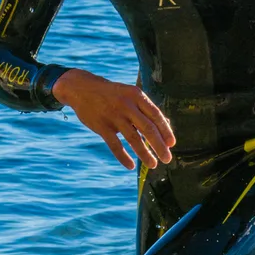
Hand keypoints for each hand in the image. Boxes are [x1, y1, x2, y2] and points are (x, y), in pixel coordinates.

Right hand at [52, 69, 175, 168]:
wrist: (82, 88)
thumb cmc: (112, 94)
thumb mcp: (129, 95)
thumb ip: (145, 109)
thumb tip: (165, 125)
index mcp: (136, 95)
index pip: (156, 115)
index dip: (165, 131)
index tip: (172, 144)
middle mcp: (127, 105)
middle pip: (148, 129)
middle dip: (159, 146)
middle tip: (168, 159)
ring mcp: (113, 116)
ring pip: (133, 139)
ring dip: (145, 154)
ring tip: (153, 165)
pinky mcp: (101, 127)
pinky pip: (115, 145)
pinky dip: (123, 157)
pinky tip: (131, 166)